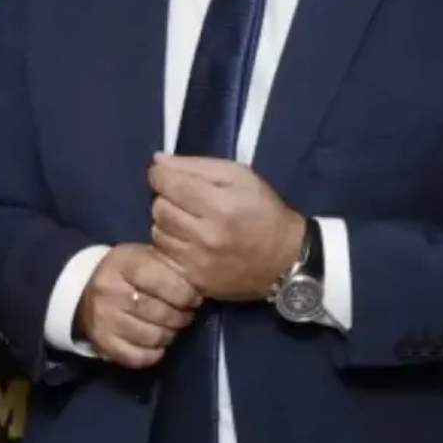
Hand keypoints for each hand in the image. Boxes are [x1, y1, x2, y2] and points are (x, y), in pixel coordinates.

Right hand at [75, 243, 200, 368]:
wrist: (85, 291)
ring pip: (152, 337)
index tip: (194, 298)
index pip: (162, 282)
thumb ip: (168, 265)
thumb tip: (201, 281)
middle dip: (181, 316)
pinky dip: (154, 354)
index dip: (185, 293)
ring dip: (170, 335)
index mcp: (124, 264)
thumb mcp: (143, 256)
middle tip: (186, 314)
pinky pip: (137, 357)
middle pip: (159, 313)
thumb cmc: (126, 272)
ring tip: (173, 327)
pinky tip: (158, 344)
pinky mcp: (102, 343)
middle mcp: (110, 291)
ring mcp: (104, 320)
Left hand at [149, 154, 305, 301]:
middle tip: (186, 201)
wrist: (285, 259)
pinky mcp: (195, 281)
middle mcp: (206, 235)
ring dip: (168, 223)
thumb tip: (158, 161)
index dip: (160, 174)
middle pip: (159, 208)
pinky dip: (170, 246)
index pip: (166, 182)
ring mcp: (199, 262)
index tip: (167, 176)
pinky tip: (187, 242)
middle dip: (167, 199)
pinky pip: (164, 257)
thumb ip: (196, 165)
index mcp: (220, 204)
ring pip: (158, 232)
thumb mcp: (239, 176)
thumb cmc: (263, 210)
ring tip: (189, 221)